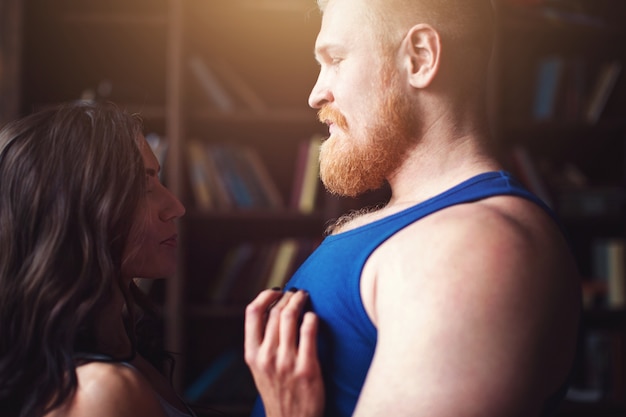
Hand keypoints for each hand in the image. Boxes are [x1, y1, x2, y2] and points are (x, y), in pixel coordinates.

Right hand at [245, 289, 323, 416]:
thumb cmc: (278, 392)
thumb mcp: (260, 369)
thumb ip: (262, 343)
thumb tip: (272, 310)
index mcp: (252, 355)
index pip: (252, 313)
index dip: (265, 296)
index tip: (276, 291)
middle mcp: (267, 357)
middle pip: (276, 312)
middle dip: (288, 296)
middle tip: (297, 293)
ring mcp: (286, 363)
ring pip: (291, 317)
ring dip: (300, 301)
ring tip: (306, 297)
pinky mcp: (307, 368)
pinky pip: (309, 331)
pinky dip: (312, 318)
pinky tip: (314, 317)